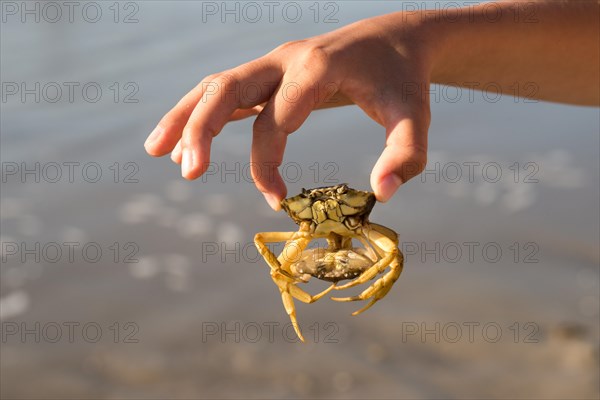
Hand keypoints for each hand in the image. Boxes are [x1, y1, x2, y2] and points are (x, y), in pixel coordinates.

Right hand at [144, 13, 431, 209]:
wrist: (394, 40)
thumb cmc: (403, 80)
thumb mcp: (415, 115)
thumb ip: (405, 155)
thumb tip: (381, 195)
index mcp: (316, 68)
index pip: (275, 120)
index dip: (266, 164)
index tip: (277, 201)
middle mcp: (285, 59)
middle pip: (227, 88)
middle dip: (201, 129)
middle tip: (188, 173)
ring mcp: (272, 63)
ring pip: (215, 85)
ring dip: (184, 116)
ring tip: (157, 152)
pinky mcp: (269, 73)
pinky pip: (225, 90)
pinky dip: (198, 113)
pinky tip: (181, 141)